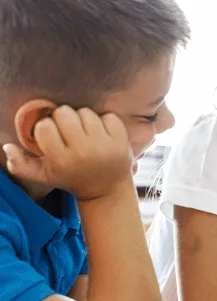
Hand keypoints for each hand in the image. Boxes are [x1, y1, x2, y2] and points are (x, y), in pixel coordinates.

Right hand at [3, 106, 132, 199]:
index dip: (46, 127)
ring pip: (86, 112)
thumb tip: (7, 147)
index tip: (51, 135)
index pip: (45, 126)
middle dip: (63, 119)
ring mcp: (104, 145)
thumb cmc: (71, 177)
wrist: (106, 188)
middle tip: (68, 131)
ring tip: (84, 133)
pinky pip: (108, 116)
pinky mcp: (121, 140)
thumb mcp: (44, 176)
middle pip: (65, 113)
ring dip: (83, 119)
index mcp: (61, 160)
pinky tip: (102, 134)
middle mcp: (82, 152)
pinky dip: (105, 121)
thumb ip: (20, 164)